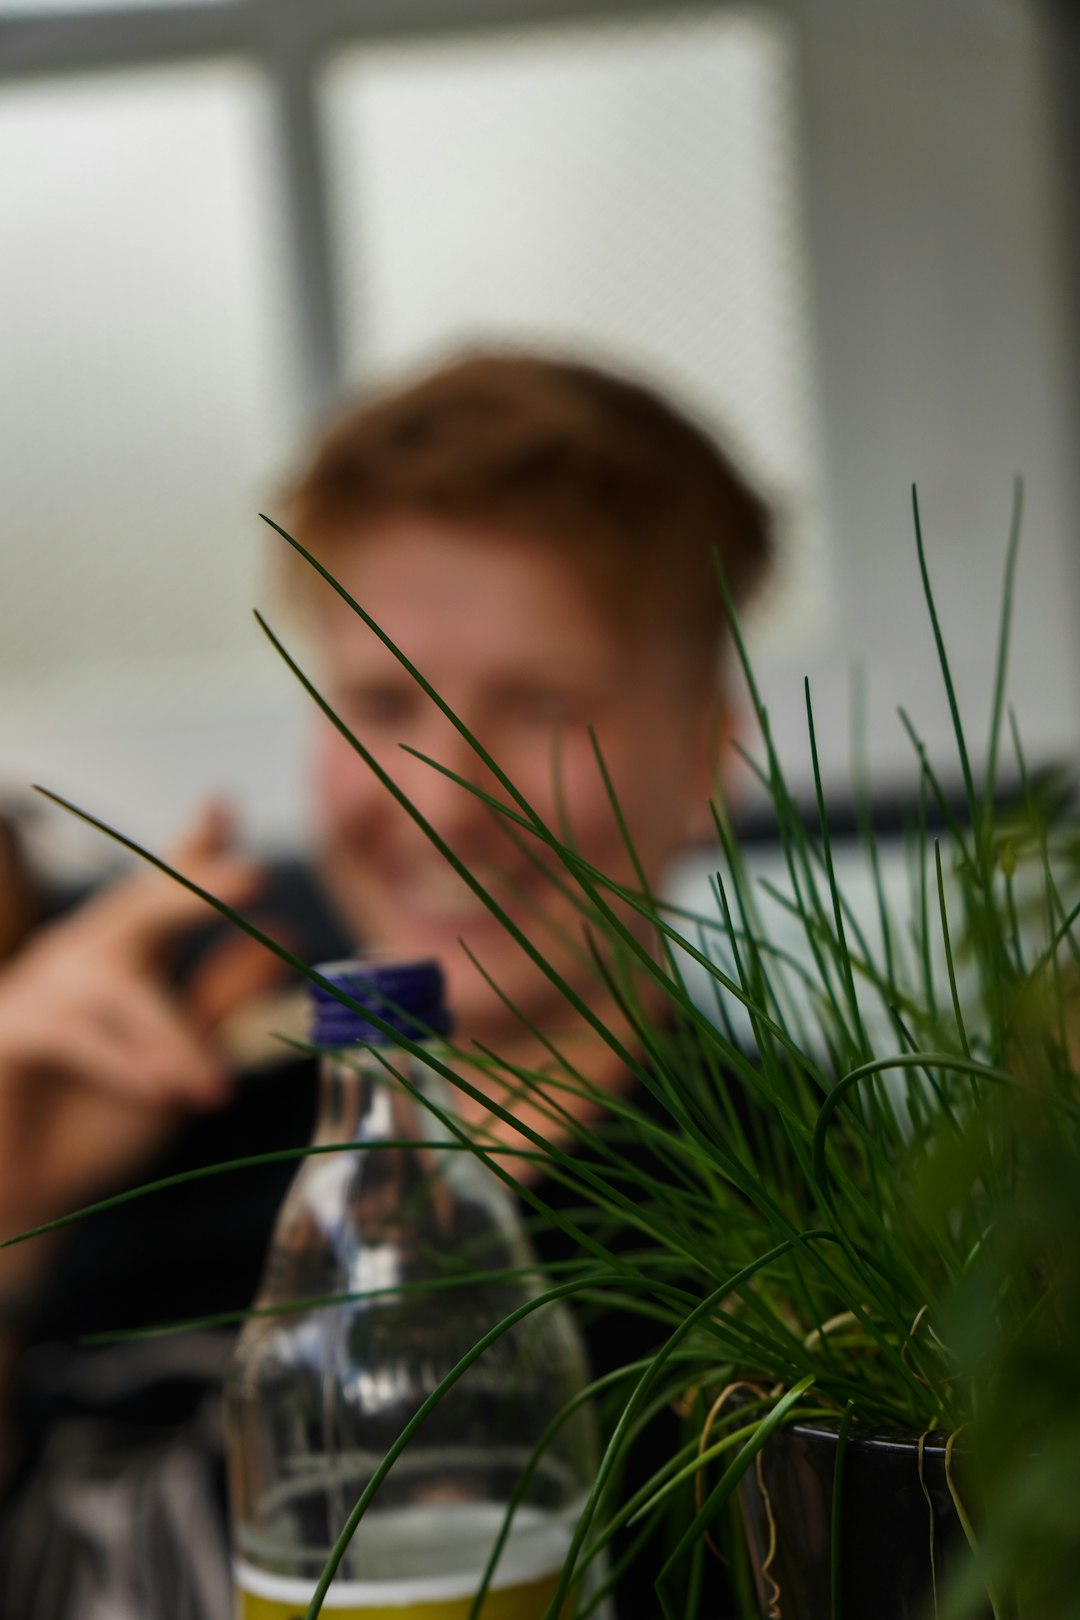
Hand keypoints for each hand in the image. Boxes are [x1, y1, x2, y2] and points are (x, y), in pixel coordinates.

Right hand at [0, 802, 283, 1235]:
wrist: (26, 1199)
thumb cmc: (98, 1121)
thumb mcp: (182, 1059)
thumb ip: (224, 997)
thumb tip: (283, 933)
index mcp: (132, 954)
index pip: (166, 888)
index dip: (195, 845)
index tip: (226, 804)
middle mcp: (84, 956)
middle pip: (137, 903)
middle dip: (193, 887)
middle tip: (253, 876)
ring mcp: (39, 988)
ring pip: (114, 982)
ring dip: (169, 1034)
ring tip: (209, 1088)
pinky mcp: (7, 1030)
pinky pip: (68, 1029)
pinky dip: (120, 1060)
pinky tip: (158, 1090)